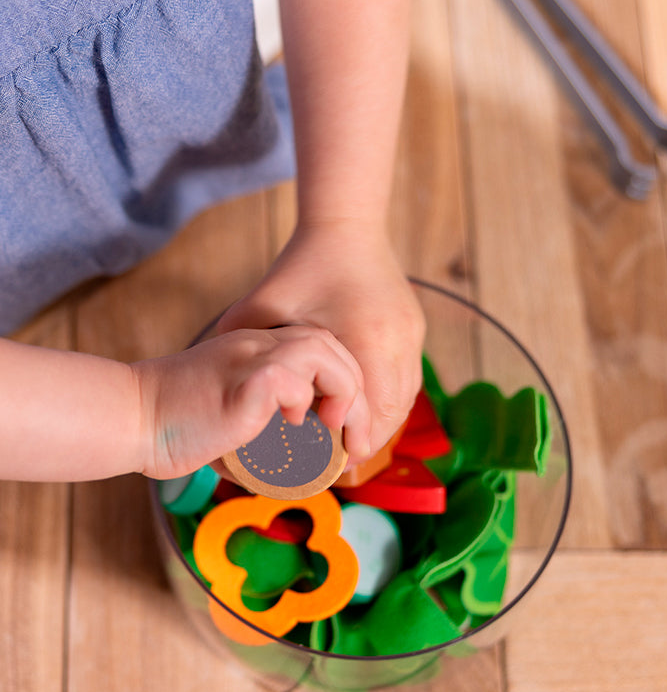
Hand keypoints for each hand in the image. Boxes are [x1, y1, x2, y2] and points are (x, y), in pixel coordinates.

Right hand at [133, 325, 370, 479]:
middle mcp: (259, 343)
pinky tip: (292, 424)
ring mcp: (250, 358)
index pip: (321, 345)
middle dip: (354, 389)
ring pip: (320, 351)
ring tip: (330, 425)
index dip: (345, 379)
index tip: (345, 423)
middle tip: (351, 433)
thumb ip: (266, 425)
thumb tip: (300, 468)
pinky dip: (303, 402)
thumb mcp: (233, 414)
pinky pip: (291, 379)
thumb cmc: (176, 425)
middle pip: (330, 344)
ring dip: (339, 390)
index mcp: (259, 346)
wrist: (131, 418)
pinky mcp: (242, 381)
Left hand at [215, 221, 425, 458]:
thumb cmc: (302, 268)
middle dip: (369, 440)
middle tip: (342, 462)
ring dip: (381, 423)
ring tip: (353, 441)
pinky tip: (366, 410)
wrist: (346, 228)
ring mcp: (411, 335)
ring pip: (405, 399)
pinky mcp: (414, 329)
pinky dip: (389, 401)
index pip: (369, 411)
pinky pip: (409, 379)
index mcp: (363, 340)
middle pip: (392, 412)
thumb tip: (227, 394)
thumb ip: (242, 350)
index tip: (334, 464)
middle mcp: (396, 342)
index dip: (354, 444)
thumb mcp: (261, 308)